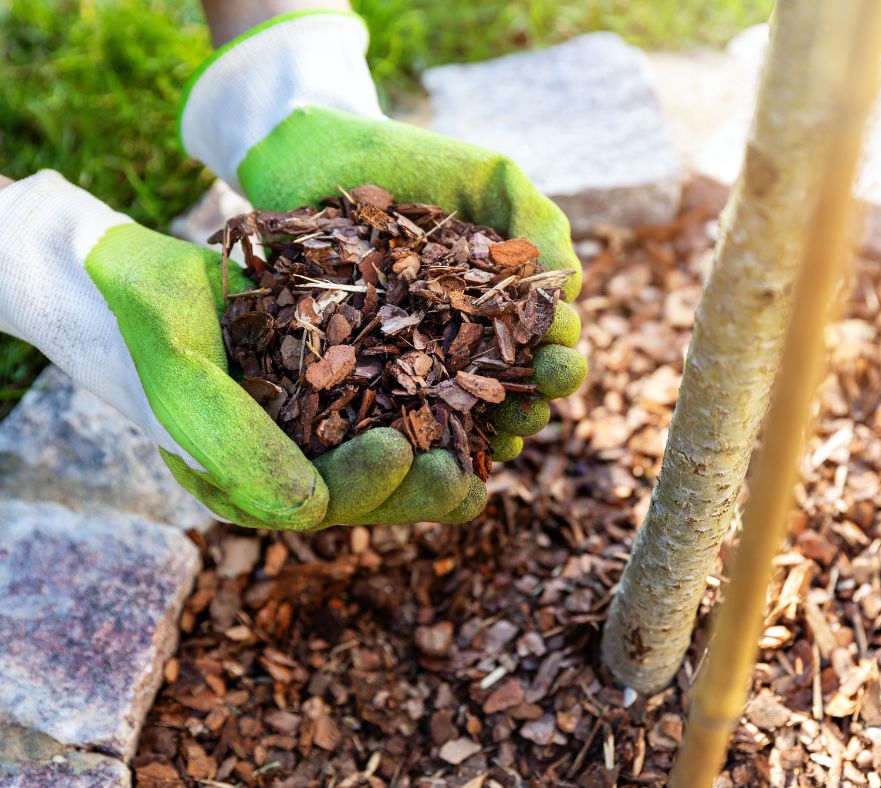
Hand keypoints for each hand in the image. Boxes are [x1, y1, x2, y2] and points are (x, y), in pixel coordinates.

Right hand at [0, 171, 480, 528]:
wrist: (138, 278)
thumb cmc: (151, 325)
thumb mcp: (184, 380)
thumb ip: (235, 446)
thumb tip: (310, 512)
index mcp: (249, 483)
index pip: (320, 502)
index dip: (367, 485)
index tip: (402, 448)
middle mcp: (288, 463)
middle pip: (367, 490)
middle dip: (419, 488)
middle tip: (466, 472)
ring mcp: (313, 426)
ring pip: (385, 453)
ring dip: (438, 454)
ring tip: (488, 447)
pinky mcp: (333, 386)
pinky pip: (387, 405)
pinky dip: (429, 402)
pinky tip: (473, 392)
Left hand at [180, 12, 587, 510]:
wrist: (316, 157)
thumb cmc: (409, 161)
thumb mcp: (489, 176)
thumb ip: (539, 221)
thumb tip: (571, 287)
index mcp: (502, 298)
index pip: (545, 340)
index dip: (558, 354)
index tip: (556, 353)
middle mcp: (466, 334)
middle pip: (513, 385)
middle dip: (533, 400)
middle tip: (536, 402)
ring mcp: (416, 355)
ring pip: (465, 410)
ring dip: (491, 431)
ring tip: (500, 438)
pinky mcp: (365, 367)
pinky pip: (399, 412)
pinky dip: (425, 434)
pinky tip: (441, 450)